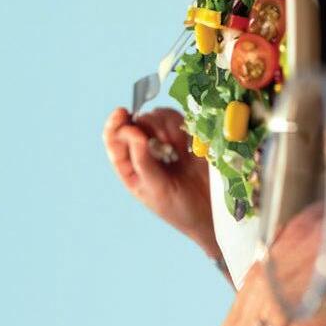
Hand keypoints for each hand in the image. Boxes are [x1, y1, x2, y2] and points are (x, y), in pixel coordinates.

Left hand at [102, 105, 216, 255]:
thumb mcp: (156, 189)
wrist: (211, 212)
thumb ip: (143, 161)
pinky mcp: (185, 136)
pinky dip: (180, 125)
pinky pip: (177, 118)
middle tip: (163, 145)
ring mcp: (165, 142)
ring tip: (176, 149)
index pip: (114, 139)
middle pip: (136, 122)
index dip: (115, 124)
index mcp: (130, 167)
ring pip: (156, 117)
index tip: (122, 113)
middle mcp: (144, 152)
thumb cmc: (179, 208)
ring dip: (165, 127)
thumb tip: (134, 133)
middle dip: (147, 127)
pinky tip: (186, 143)